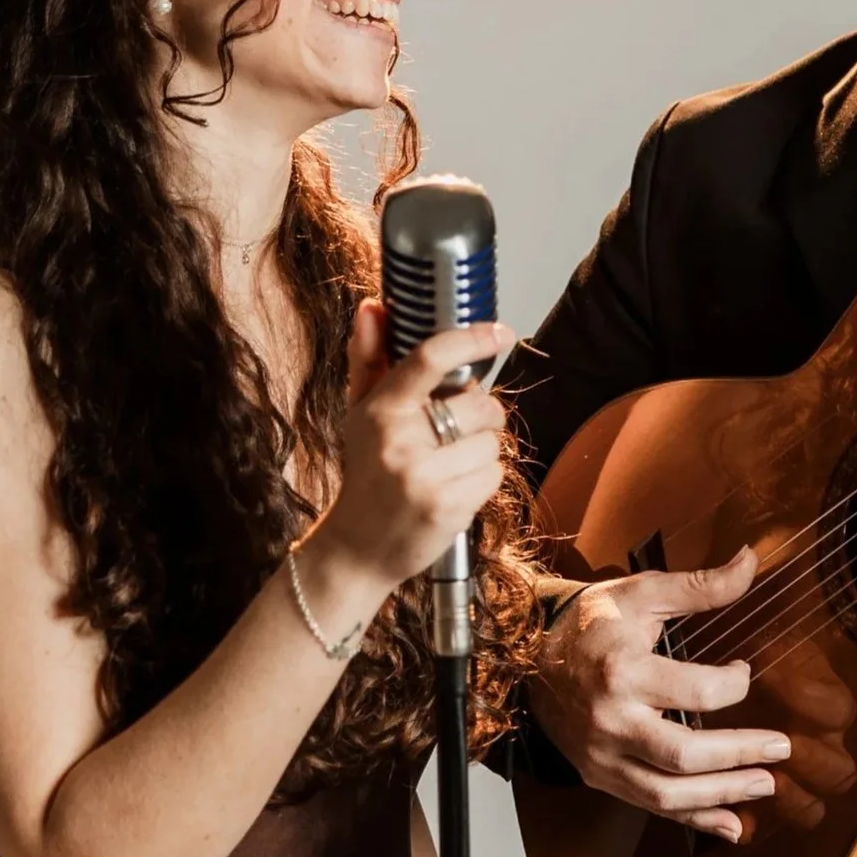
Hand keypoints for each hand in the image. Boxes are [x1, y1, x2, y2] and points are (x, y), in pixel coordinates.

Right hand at [303, 305, 512, 609]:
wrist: (358, 549)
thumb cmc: (367, 474)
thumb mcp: (360, 414)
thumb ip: (369, 359)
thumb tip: (373, 307)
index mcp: (380, 410)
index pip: (429, 359)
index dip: (470, 339)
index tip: (499, 332)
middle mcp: (400, 440)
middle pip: (480, 404)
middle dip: (481, 415)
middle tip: (455, 431)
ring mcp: (424, 476)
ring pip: (491, 442)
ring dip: (480, 452)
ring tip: (448, 467)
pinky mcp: (447, 507)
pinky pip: (494, 474)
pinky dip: (483, 480)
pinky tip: (454, 488)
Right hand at [527, 548, 794, 845]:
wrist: (526, 657)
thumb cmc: (592, 622)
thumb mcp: (641, 594)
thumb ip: (700, 586)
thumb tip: (753, 560)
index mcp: (623, 670)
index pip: (694, 691)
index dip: (733, 684)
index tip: (746, 672)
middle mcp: (611, 720)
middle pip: (683, 754)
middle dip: (739, 754)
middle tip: (782, 748)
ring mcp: (602, 755)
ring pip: (668, 793)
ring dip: (723, 795)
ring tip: (767, 784)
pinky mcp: (600, 776)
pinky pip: (650, 806)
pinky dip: (694, 820)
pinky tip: (733, 823)